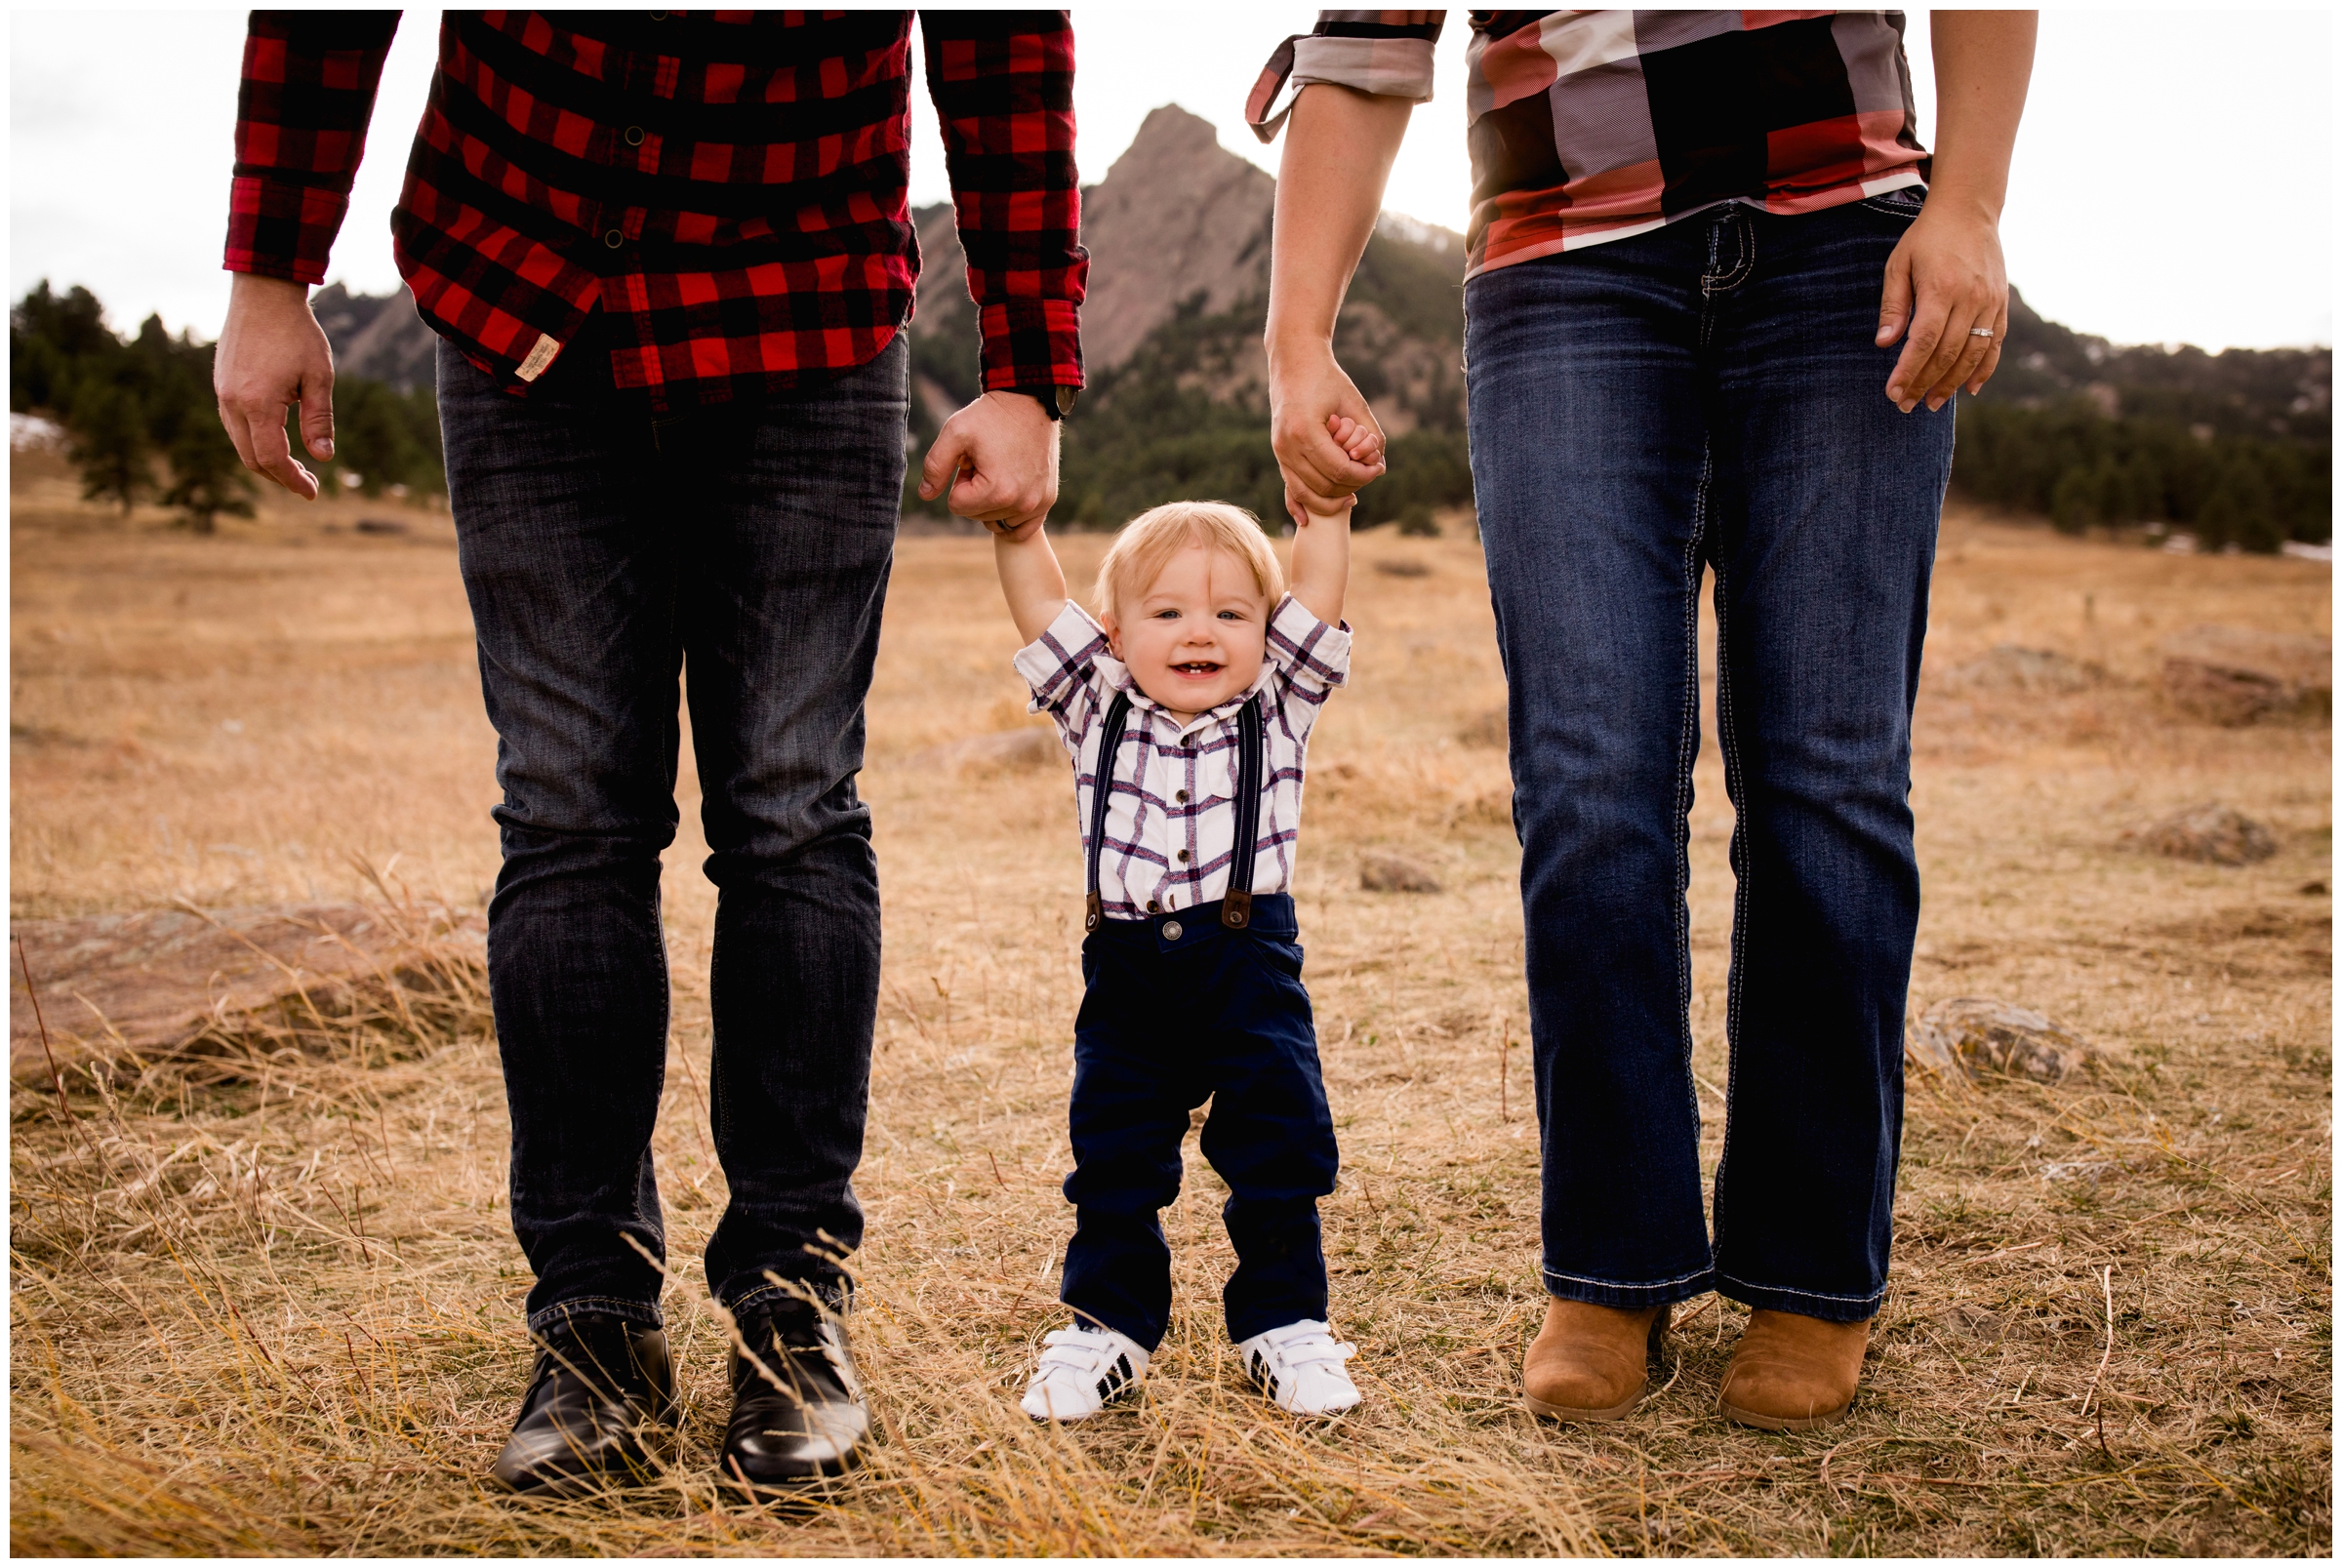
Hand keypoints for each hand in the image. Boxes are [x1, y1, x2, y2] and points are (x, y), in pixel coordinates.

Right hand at [214, 272, 335, 498]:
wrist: (262, 293)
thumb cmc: (297, 333)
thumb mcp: (319, 377)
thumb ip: (319, 420)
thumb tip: (323, 457)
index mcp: (257, 403)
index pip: (271, 458)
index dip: (292, 480)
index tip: (313, 493)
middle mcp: (232, 402)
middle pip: (251, 458)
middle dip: (280, 476)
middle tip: (309, 483)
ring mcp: (222, 393)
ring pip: (240, 443)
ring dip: (265, 460)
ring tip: (296, 465)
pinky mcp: (221, 384)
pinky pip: (234, 424)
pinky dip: (254, 440)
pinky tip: (277, 439)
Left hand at [918, 390, 1060, 539]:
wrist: (1031, 402)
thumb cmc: (990, 416)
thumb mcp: (954, 433)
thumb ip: (935, 466)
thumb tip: (926, 495)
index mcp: (996, 490)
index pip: (956, 506)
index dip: (958, 481)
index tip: (970, 461)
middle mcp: (1021, 503)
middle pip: (976, 515)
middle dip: (975, 492)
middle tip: (985, 462)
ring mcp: (1037, 504)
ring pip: (996, 521)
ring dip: (992, 502)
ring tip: (1000, 470)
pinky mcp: (1048, 500)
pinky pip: (1021, 529)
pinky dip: (1011, 516)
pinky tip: (1010, 495)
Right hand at [1269, 344, 1385, 522]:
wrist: (1294, 362)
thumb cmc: (1328, 379)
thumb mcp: (1355, 402)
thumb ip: (1371, 434)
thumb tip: (1378, 465)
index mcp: (1305, 430)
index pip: (1338, 468)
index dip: (1362, 474)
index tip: (1378, 469)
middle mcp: (1287, 445)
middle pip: (1323, 485)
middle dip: (1351, 485)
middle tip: (1369, 477)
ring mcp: (1279, 450)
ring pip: (1305, 492)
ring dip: (1330, 499)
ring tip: (1351, 496)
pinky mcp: (1278, 452)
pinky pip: (1287, 486)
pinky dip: (1298, 505)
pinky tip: (1306, 520)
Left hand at [1877, 197, 2008, 412]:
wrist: (1970, 210)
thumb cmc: (1927, 238)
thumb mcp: (1899, 264)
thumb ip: (1893, 305)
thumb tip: (1884, 343)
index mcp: (1941, 288)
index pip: (1924, 341)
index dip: (1909, 371)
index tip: (1893, 392)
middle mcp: (1970, 298)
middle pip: (1948, 353)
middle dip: (1925, 383)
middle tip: (1905, 405)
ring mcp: (1990, 302)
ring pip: (1973, 354)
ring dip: (1952, 383)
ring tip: (1932, 403)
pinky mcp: (2001, 303)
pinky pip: (1995, 344)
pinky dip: (1984, 369)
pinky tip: (1969, 389)